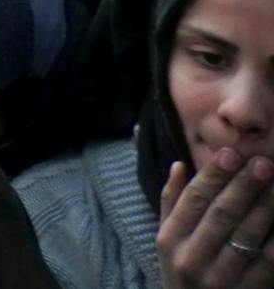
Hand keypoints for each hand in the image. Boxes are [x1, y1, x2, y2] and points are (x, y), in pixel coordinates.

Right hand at [158, 151, 273, 287]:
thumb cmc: (182, 274)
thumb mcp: (167, 241)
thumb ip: (171, 203)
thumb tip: (178, 165)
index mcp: (170, 239)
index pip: (193, 199)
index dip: (213, 175)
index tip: (232, 153)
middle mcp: (191, 258)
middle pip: (221, 215)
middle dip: (244, 187)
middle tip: (264, 164)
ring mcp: (220, 278)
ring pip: (247, 236)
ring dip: (266, 208)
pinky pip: (267, 262)